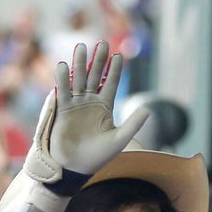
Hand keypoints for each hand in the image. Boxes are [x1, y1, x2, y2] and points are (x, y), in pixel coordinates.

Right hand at [23, 42, 150, 188]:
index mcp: (105, 107)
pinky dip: (63, 79)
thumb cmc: (98, 156)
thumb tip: (149, 110)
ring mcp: (75, 104)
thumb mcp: (119, 139)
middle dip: (98, 61)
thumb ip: (133, 123)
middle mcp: (89, 102)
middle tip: (102, 44)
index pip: (110, 83)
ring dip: (80, 64)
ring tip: (82, 47)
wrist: (75, 168)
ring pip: (78, 79)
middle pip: (94, 76)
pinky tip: (64, 66)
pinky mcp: (62, 110)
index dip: (114, 70)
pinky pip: (63, 91)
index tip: (119, 55)